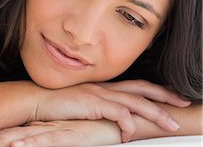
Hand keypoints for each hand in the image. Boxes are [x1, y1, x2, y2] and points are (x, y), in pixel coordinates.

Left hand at [0, 119, 120, 146]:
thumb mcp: (62, 136)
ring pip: (21, 138)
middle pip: (8, 136)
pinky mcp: (68, 135)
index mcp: (38, 128)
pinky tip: (17, 146)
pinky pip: (46, 140)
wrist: (114, 119)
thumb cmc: (88, 128)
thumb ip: (45, 138)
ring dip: (0, 143)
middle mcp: (41, 128)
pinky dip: (31, 143)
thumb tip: (26, 143)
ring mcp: (53, 130)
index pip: (8, 135)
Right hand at [33, 80, 190, 141]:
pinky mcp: (91, 102)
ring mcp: (98, 93)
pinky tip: (129, 134)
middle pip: (141, 89)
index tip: (171, 96)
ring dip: (155, 113)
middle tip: (182, 103)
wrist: (36, 100)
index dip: (155, 90)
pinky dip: (127, 124)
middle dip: (164, 96)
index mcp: (103, 87)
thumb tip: (112, 118)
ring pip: (135, 101)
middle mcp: (104, 87)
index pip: (135, 85)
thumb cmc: (56, 104)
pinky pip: (117, 113)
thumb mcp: (82, 103)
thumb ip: (98, 107)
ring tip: (170, 125)